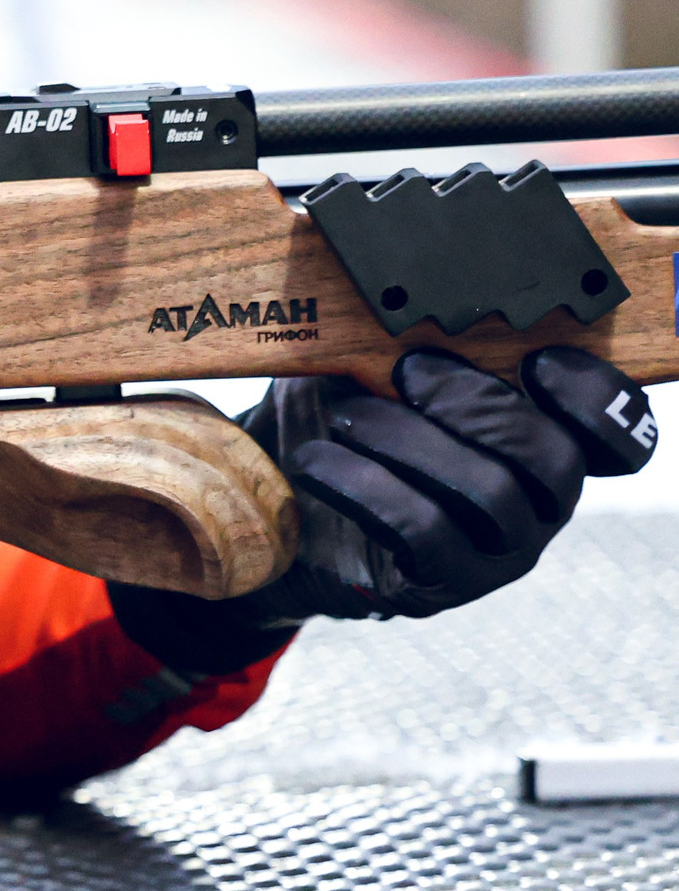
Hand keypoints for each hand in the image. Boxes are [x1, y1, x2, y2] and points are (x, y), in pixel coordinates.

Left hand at [111, 347, 655, 669]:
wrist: (274, 506)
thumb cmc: (337, 424)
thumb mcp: (366, 371)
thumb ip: (403, 344)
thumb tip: (401, 305)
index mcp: (540, 444)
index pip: (615, 435)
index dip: (596, 399)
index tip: (537, 361)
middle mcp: (539, 503)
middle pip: (553, 458)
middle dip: (480, 405)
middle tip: (408, 372)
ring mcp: (497, 551)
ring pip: (489, 494)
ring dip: (411, 441)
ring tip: (345, 417)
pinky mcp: (442, 585)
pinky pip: (425, 533)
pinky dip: (366, 486)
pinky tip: (317, 460)